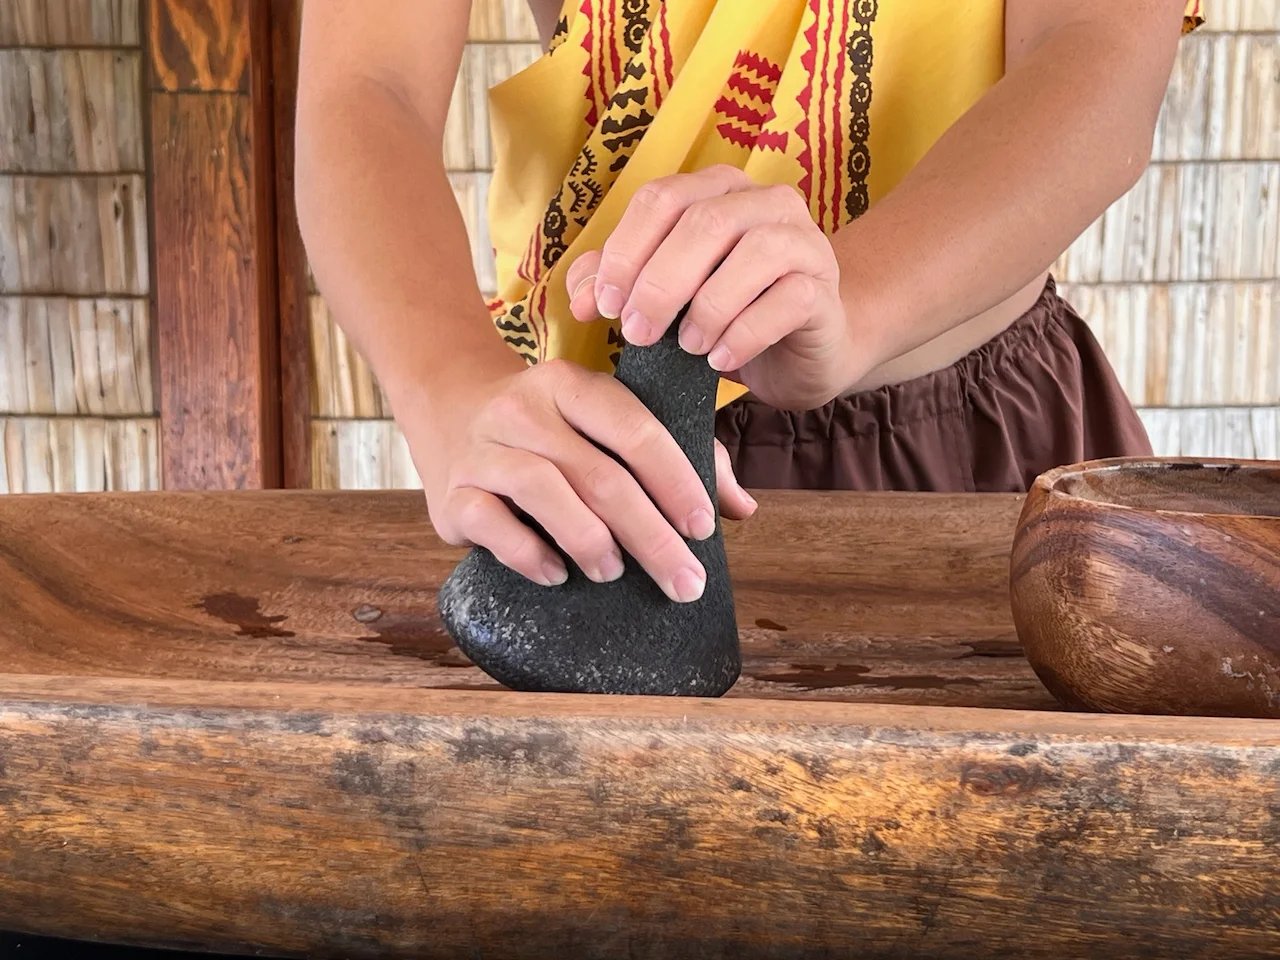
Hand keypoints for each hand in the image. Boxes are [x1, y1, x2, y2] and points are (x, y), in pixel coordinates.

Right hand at [404, 360, 756, 601]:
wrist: (447, 408)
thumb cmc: (551, 429)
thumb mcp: (607, 424)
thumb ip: (679, 458)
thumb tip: (741, 509)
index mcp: (573, 384)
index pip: (635, 429)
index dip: (675, 480)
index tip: (702, 529)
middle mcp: (525, 408)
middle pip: (599, 474)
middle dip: (651, 535)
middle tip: (684, 582)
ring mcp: (485, 449)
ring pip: (543, 491)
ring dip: (590, 540)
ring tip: (615, 573)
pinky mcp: (452, 493)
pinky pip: (490, 523)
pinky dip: (528, 554)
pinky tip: (558, 574)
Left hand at [565, 165, 865, 410]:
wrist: (802, 351)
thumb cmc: (728, 316)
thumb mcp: (668, 298)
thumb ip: (621, 283)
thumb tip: (580, 297)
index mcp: (717, 190)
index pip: (660, 199)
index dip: (625, 251)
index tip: (604, 306)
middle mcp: (765, 201)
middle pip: (702, 223)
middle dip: (659, 284)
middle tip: (636, 334)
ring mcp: (803, 240)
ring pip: (753, 252)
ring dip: (707, 307)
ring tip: (685, 348)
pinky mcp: (823, 287)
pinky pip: (786, 299)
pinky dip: (744, 334)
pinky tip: (720, 361)